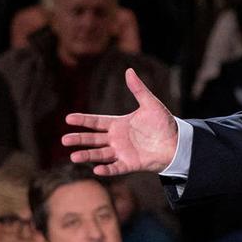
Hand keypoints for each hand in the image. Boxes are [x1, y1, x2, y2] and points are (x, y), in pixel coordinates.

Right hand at [63, 68, 178, 175]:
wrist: (177, 142)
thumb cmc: (163, 123)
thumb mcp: (150, 104)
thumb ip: (138, 89)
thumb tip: (129, 70)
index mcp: (118, 124)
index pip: (96, 122)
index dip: (83, 120)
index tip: (68, 118)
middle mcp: (116, 139)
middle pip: (93, 139)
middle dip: (79, 139)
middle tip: (64, 140)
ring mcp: (122, 152)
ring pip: (100, 154)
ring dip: (87, 155)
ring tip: (73, 157)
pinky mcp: (130, 164)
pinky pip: (116, 168)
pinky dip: (107, 170)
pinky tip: (96, 170)